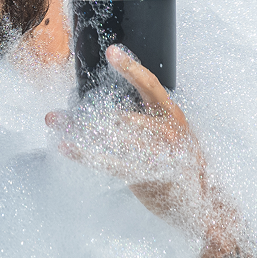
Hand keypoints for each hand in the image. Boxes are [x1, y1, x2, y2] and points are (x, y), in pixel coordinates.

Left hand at [46, 45, 206, 230]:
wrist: (202, 205)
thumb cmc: (180, 163)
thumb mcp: (173, 132)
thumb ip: (149, 116)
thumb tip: (112, 104)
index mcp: (172, 115)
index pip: (150, 85)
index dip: (132, 68)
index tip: (112, 52)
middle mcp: (167, 131)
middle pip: (121, 114)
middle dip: (87, 110)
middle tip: (58, 111)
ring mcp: (158, 153)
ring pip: (111, 136)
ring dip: (78, 130)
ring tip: (55, 121)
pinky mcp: (147, 175)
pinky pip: (111, 161)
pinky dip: (86, 154)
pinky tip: (68, 146)